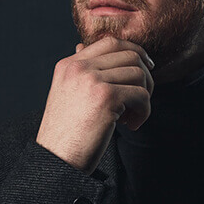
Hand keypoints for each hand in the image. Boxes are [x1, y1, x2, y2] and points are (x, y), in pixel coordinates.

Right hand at [36, 36, 154, 174]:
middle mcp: (79, 67)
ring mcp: (92, 80)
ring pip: (138, 73)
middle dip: (144, 76)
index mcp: (69, 65)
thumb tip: (83, 47)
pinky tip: (131, 125)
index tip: (146, 69)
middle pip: (129, 54)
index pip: (109, 43)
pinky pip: (141, 94)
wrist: (57, 160)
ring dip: (144, 96)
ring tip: (132, 117)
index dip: (134, 52)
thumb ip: (81, 73)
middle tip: (141, 99)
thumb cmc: (66, 134)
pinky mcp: (106, 96)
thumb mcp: (68, 95)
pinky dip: (144, 111)